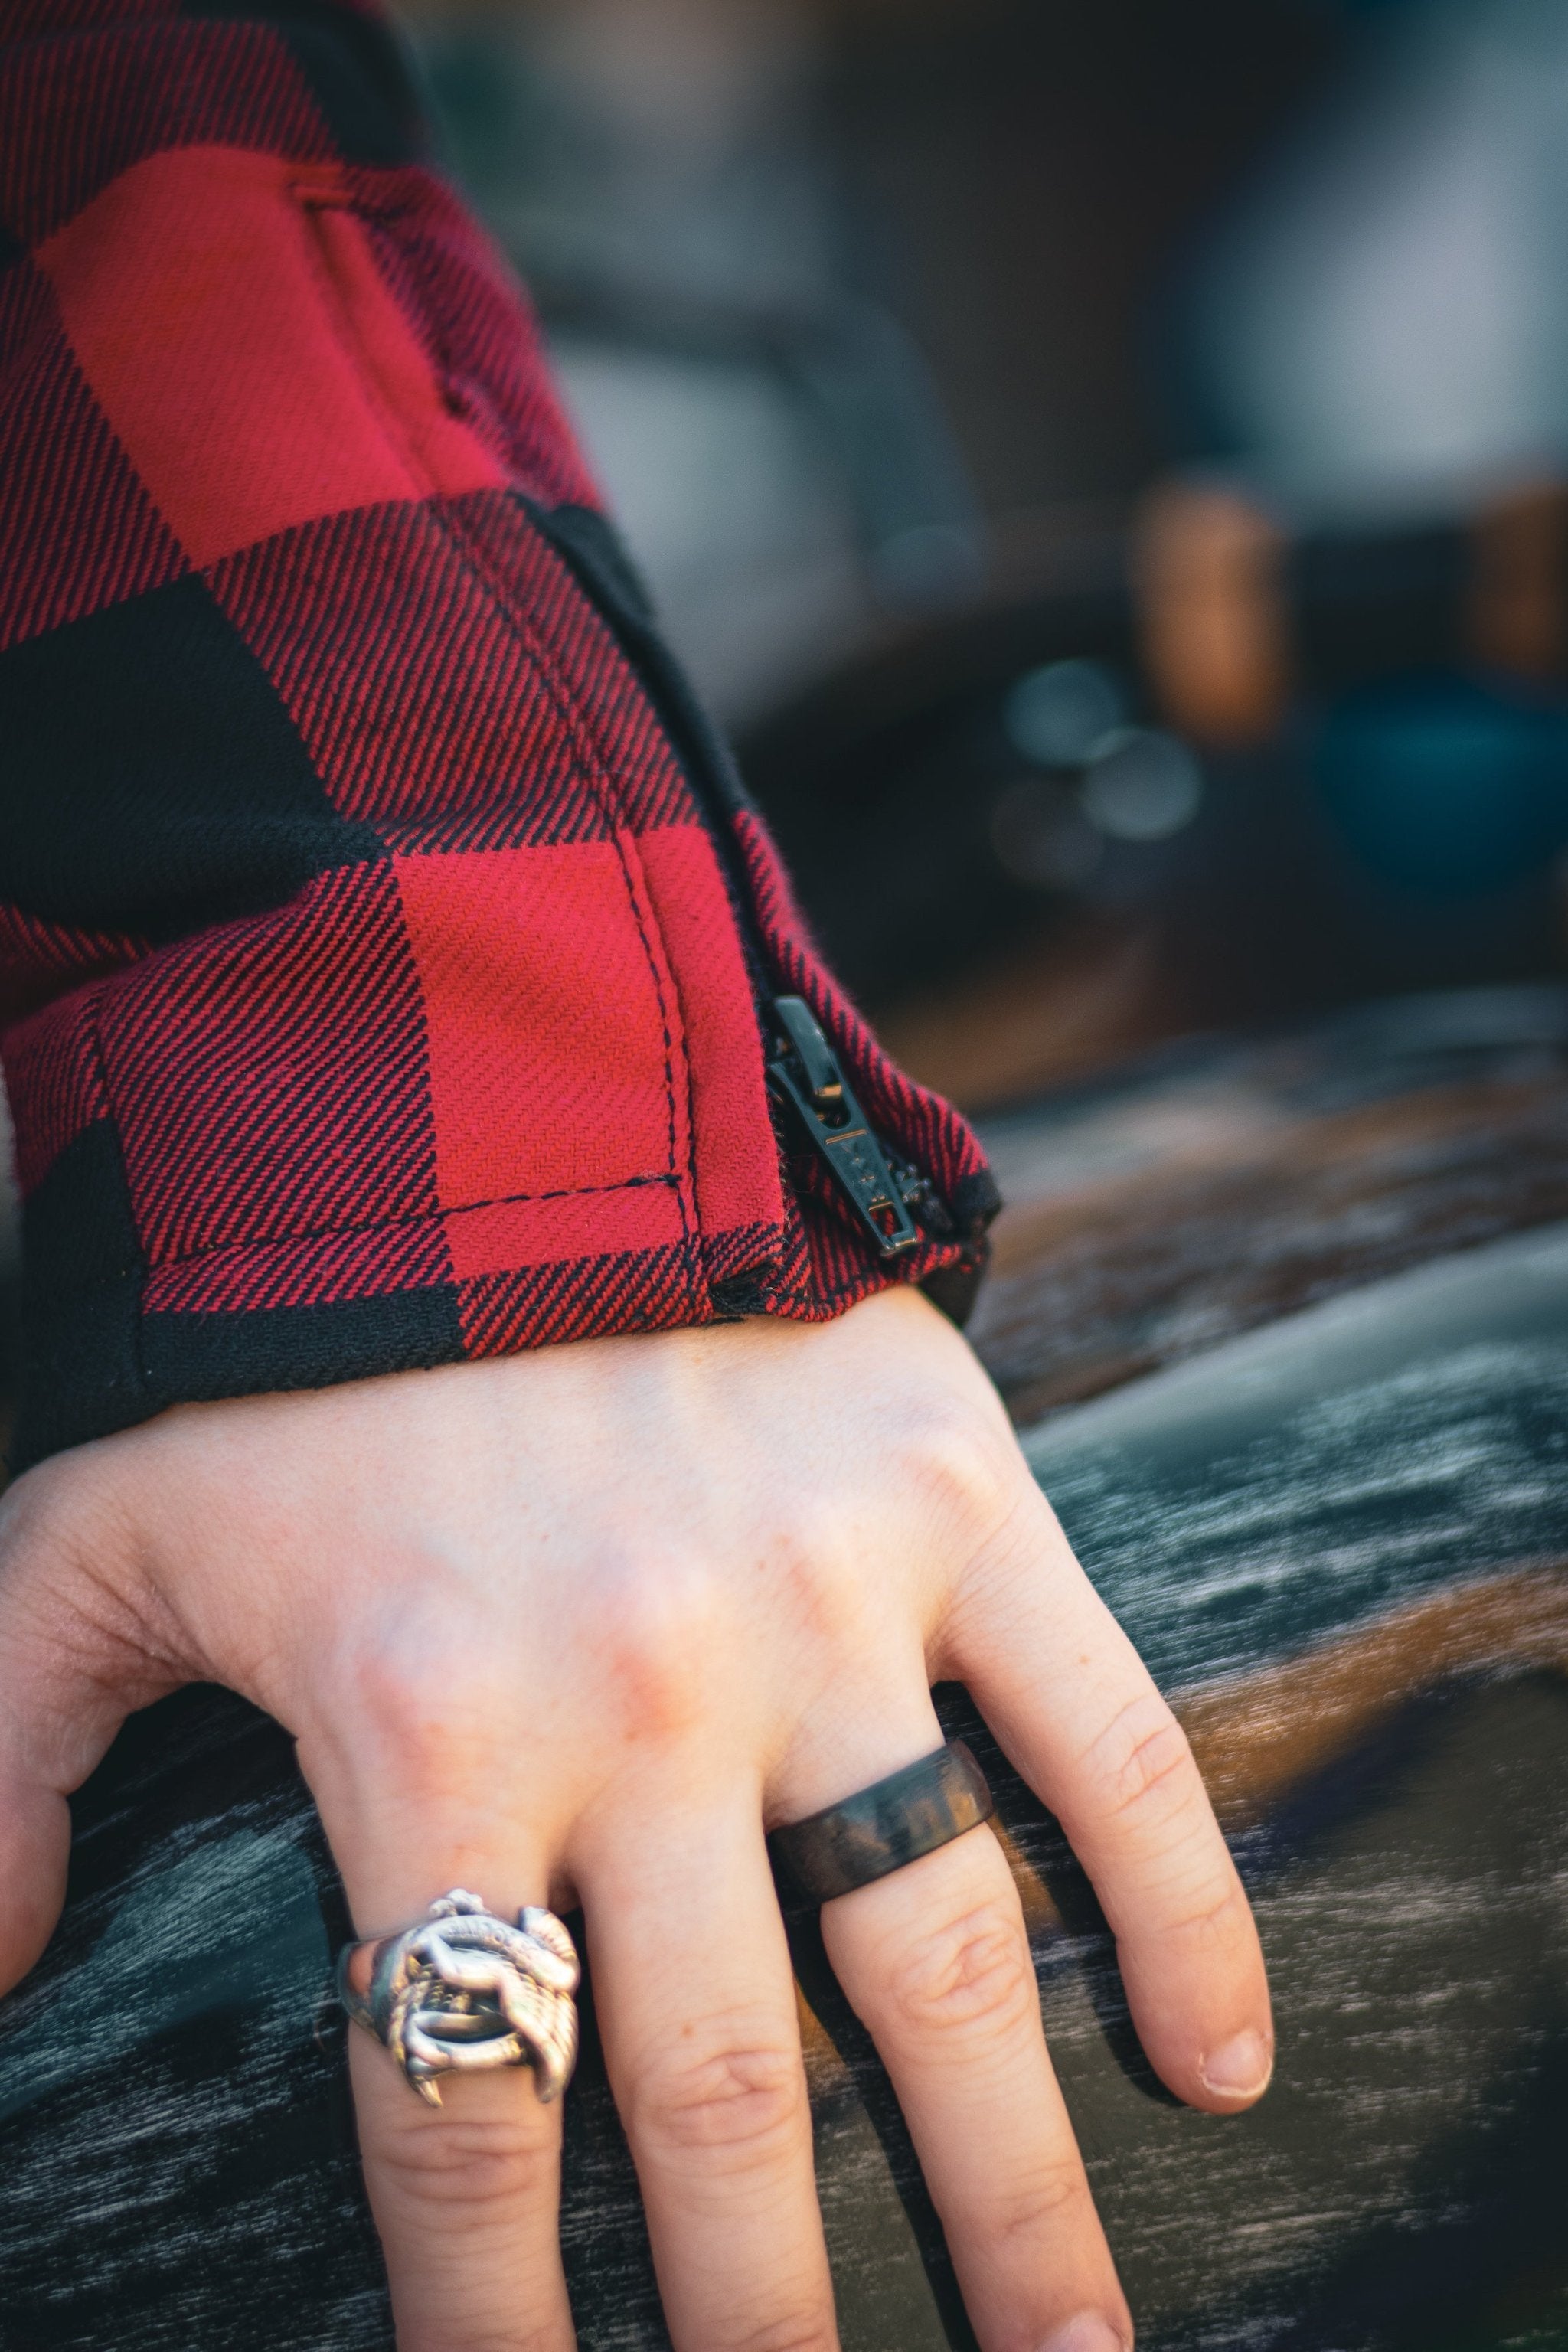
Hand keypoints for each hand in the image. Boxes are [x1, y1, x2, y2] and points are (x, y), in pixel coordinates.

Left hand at [0, 1285, 1270, 2351]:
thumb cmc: (288, 1338)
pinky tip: (1219, 2062)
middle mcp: (641, 1698)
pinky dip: (1177, 1899)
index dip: (487, 2317)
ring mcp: (825, 1609)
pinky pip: (1102, 1732)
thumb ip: (1, 1755)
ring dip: (1010, 2183)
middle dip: (762, 2316)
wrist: (496, 1094)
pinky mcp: (953, 1506)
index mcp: (426, 1726)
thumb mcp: (91, 1532)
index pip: (457, 2102)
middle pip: (707, 2091)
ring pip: (933, 1957)